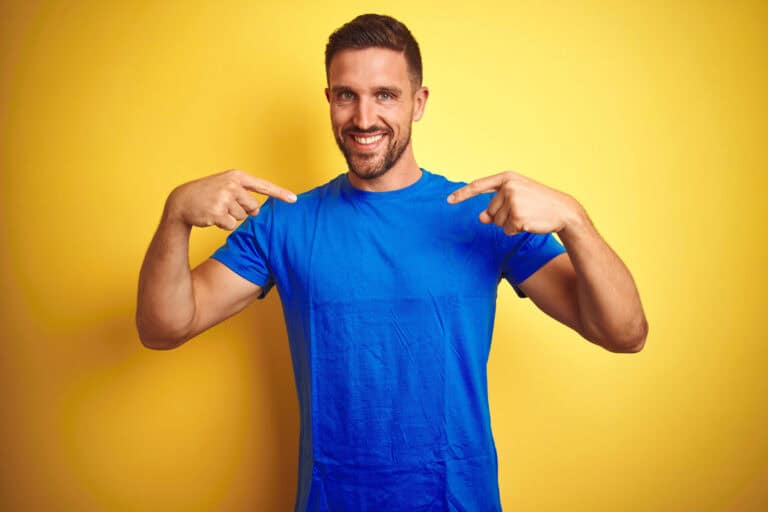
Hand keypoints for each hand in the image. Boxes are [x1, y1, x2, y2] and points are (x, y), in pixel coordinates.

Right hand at [165, 169, 296, 229]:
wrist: (182, 201)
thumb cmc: (208, 194)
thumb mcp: (227, 187)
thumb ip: (245, 195)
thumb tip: (258, 211)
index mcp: (237, 176)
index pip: (263, 186)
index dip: (280, 193)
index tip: (294, 200)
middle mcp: (232, 185)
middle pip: (253, 208)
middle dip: (243, 211)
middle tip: (224, 205)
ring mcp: (224, 198)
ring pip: (242, 218)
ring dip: (231, 217)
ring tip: (216, 208)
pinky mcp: (217, 212)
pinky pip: (232, 225)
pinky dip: (223, 224)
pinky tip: (212, 216)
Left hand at [446, 170, 580, 235]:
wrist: (563, 210)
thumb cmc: (538, 203)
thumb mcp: (516, 199)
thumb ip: (496, 206)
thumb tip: (481, 218)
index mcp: (507, 178)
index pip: (479, 185)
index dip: (462, 194)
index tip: (448, 200)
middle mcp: (508, 188)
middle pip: (489, 211)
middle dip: (502, 216)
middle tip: (523, 210)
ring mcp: (513, 202)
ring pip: (497, 222)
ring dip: (510, 223)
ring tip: (527, 214)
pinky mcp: (518, 216)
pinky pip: (507, 230)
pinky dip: (516, 230)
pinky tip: (530, 222)